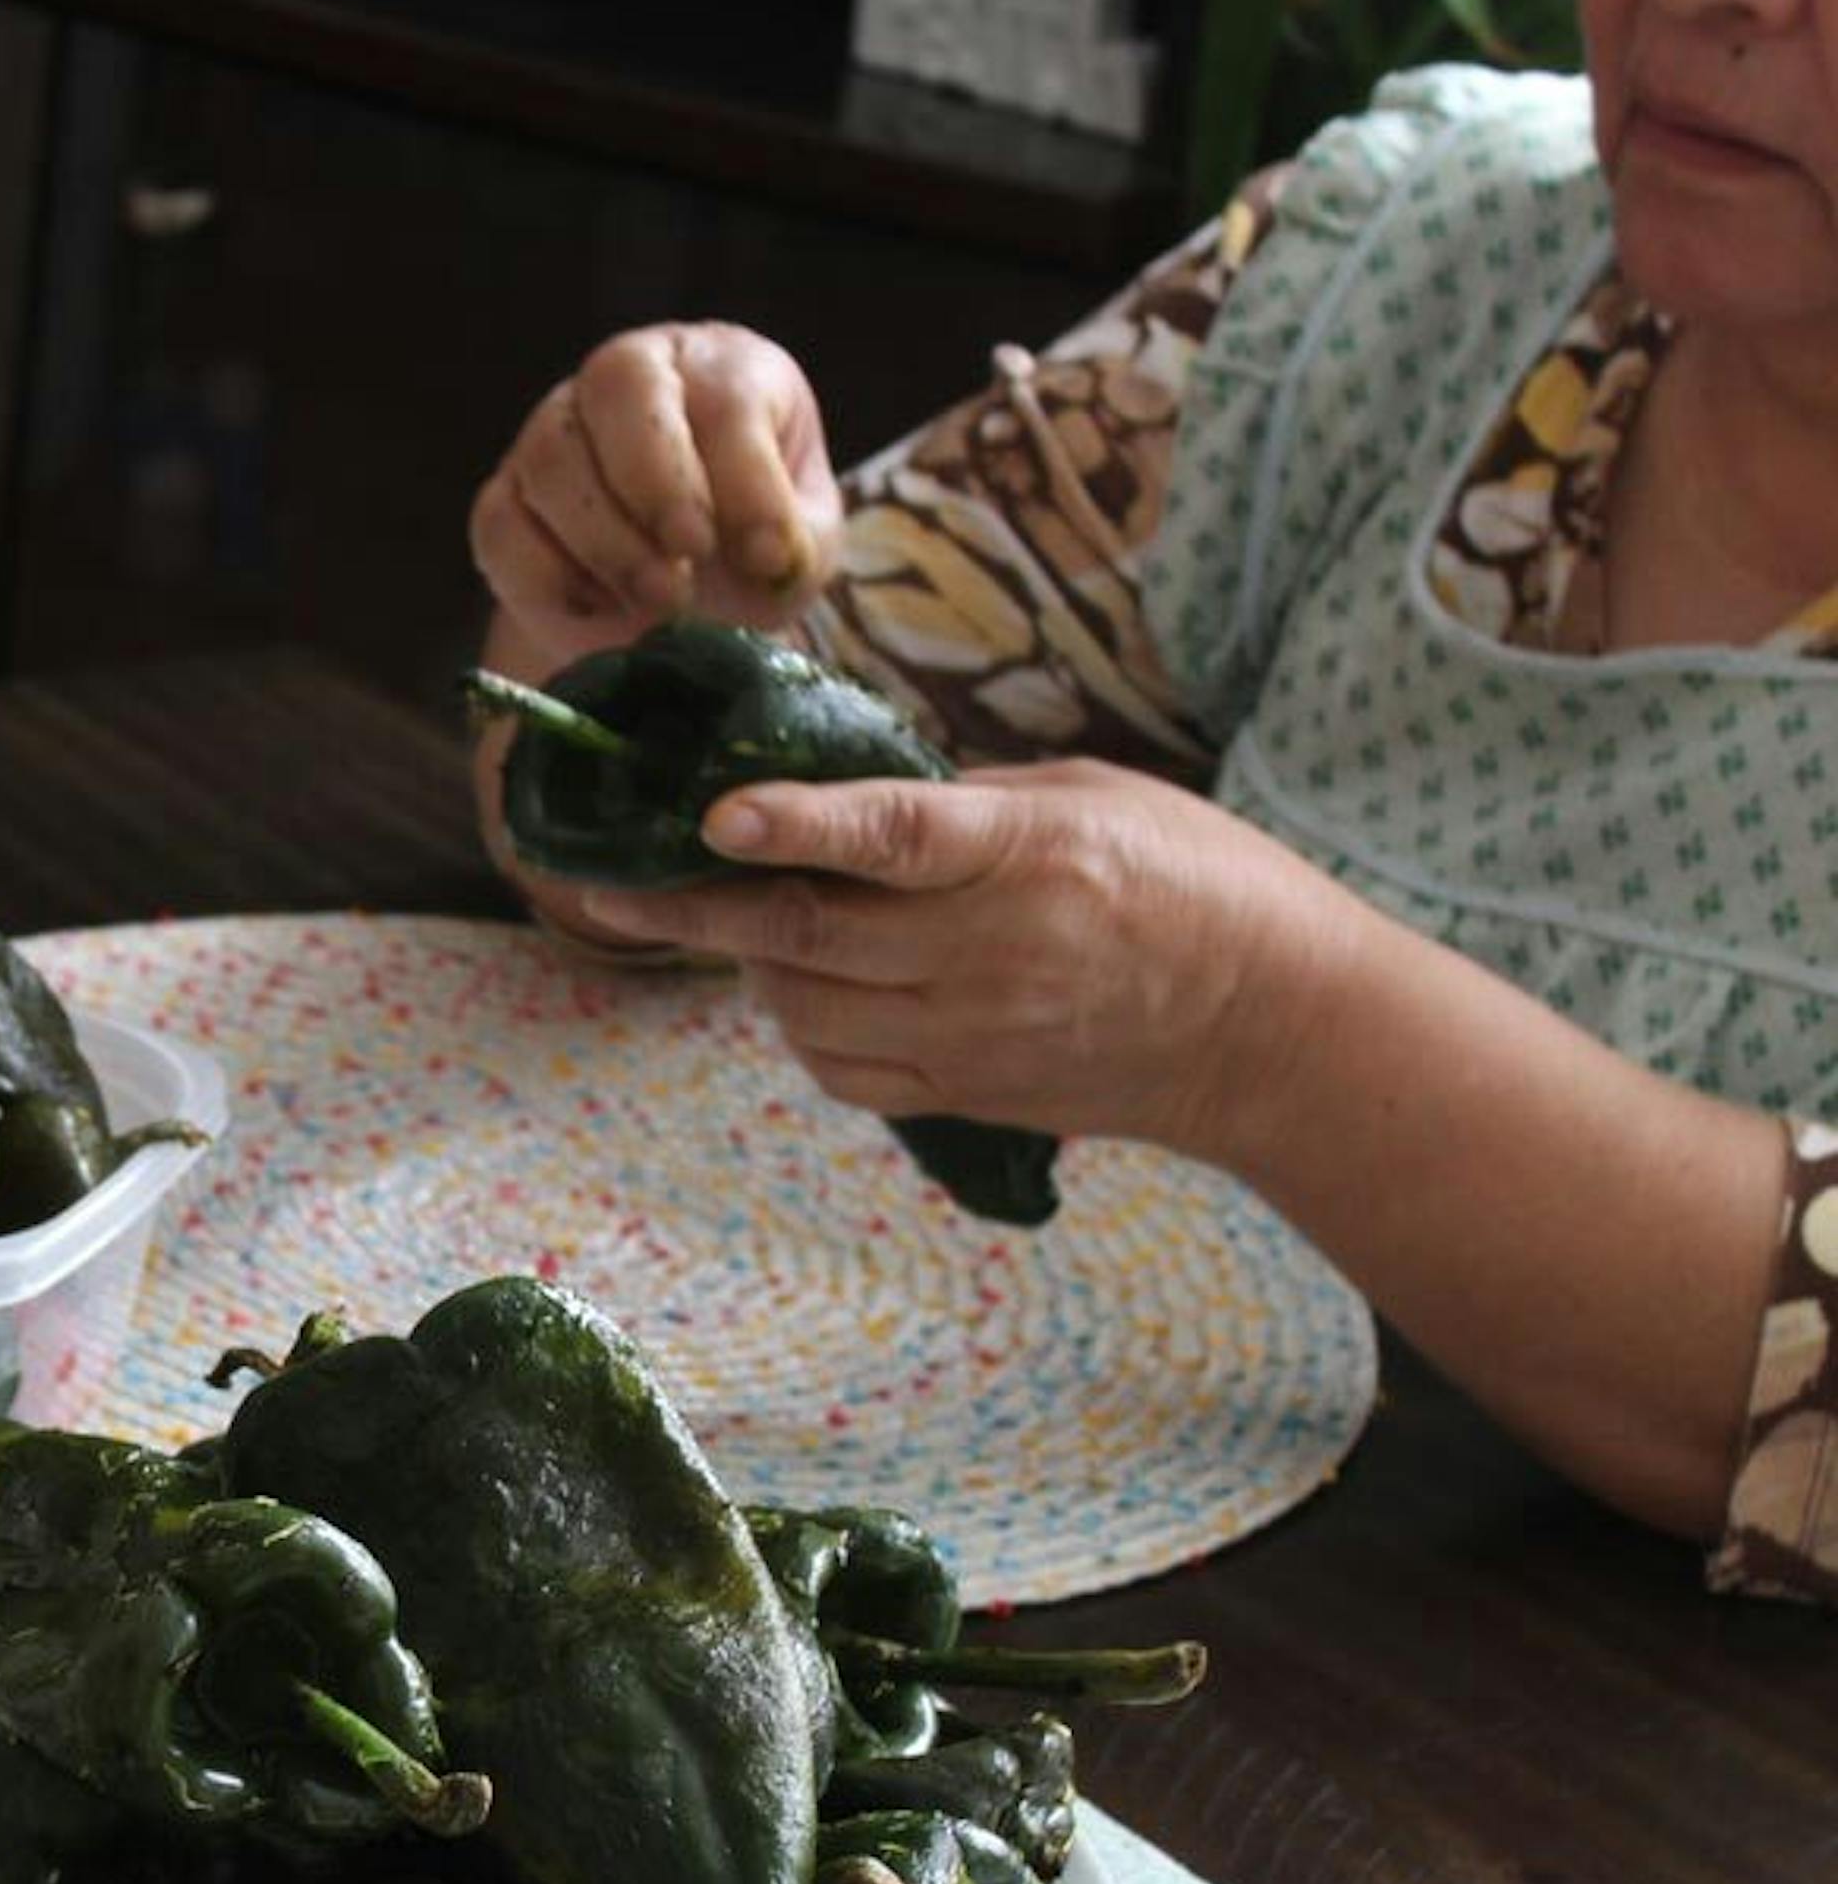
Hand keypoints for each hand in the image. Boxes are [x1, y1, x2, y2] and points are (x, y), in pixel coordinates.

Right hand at [469, 324, 839, 675]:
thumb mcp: (798, 547)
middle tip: (691, 560)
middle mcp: (629, 377)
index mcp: (718, 368)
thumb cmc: (747, 550)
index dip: (746, 478)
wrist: (679, 600)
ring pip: (551, 459)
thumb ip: (794, 547)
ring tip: (660, 601)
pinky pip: (502, 526)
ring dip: (606, 542)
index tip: (766, 556)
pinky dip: (548, 576)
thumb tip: (768, 561)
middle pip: (619, 386)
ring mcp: (553, 431)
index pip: (725, 396)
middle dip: (658, 485)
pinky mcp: (504, 499)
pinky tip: (600, 606)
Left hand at [560, 759, 1364, 1162]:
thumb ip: (969, 799)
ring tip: (733, 917)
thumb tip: (851, 792)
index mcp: (1026, 857)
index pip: (890, 839)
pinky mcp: (964, 1091)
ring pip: (802, 1007)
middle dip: (692, 907)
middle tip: (607, 881)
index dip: (793, 826)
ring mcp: (971, 1033)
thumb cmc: (1196, 881)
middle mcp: (987, 952)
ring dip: (748, 961)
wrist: (1275, 1030)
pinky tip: (800, 986)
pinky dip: (797, 1026)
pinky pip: (839, 1068)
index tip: (714, 815)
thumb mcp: (1094, 797)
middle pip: (805, 935)